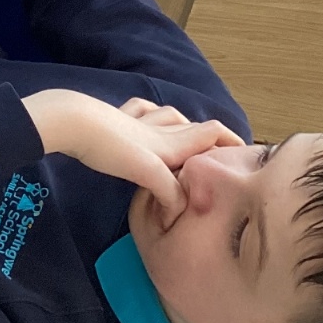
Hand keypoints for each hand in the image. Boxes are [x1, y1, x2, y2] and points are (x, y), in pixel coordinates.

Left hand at [22, 91, 242, 219]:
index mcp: (170, 141)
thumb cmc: (110, 147)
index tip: (248, 153)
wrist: (74, 121)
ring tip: (186, 137)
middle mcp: (159, 128)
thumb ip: (168, 191)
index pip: (212, 133)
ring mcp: (137, 120)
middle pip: (194, 126)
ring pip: (170, 116)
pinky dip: (149, 114)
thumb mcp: (145, 171)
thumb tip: (181, 211)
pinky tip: (146, 117)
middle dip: (212, 137)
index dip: (233, 140)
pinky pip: (140, 111)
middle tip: (221, 153)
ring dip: (182, 125)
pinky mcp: (116, 117)